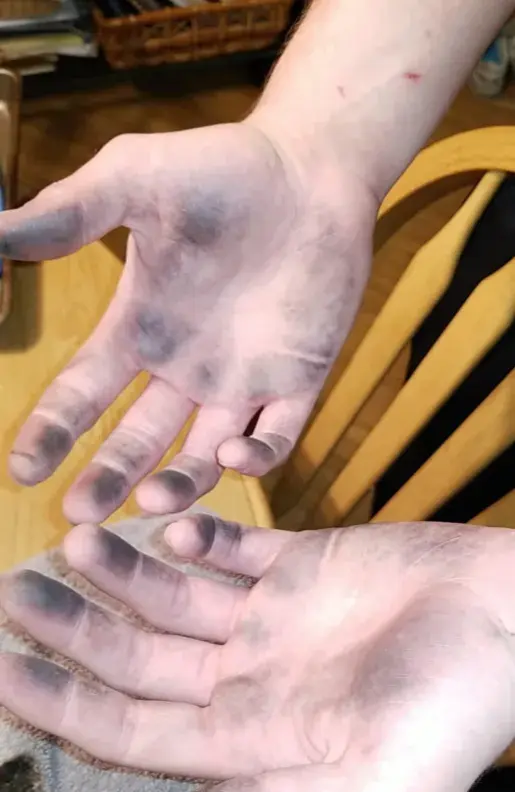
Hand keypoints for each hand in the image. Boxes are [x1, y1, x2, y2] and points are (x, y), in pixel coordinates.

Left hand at [0, 517, 512, 791]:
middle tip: (13, 592)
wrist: (514, 622)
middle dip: (72, 628)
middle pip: (134, 659)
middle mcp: (247, 681)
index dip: (61, 705)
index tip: (0, 671)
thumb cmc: (453, 715)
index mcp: (250, 742)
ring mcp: (270, 620)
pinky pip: (229, 545)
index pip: (130, 728)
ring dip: (122, 570)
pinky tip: (173, 520)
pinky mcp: (299, 565)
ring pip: (170, 597)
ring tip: (77, 539)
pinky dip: (197, 530)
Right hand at [2, 122, 375, 521]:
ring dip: (177, 484)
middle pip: (136, 441)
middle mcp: (184, 368)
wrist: (312, 168)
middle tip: (80, 514)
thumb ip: (69, 212)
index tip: (24, 470)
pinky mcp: (297, 383)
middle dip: (106, 478)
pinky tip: (233, 455)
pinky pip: (275, 438)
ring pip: (202, 455)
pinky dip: (255, 457)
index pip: (84, 394)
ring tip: (153, 501)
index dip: (52, 432)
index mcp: (140, 329)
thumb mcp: (135, 182)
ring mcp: (242, 381)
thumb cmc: (223, 168)